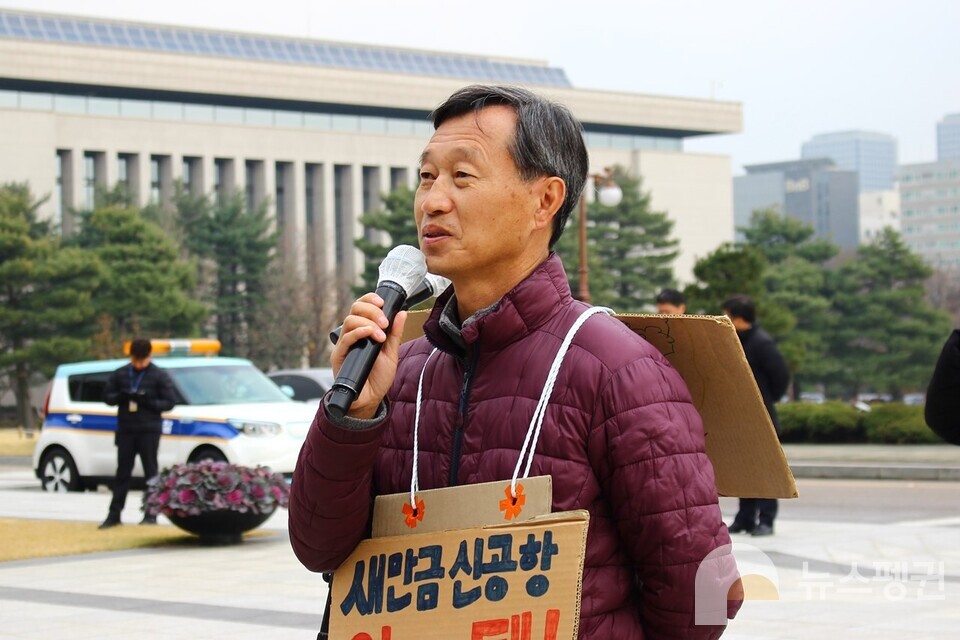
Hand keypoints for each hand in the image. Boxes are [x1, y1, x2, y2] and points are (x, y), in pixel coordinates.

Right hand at [331, 291, 407, 418]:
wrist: (370, 399)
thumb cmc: (378, 377)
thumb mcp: (391, 353)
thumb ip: (395, 333)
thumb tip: (402, 312)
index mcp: (363, 330)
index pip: (361, 306)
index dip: (369, 299)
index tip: (382, 302)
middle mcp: (352, 334)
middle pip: (354, 309)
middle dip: (371, 310)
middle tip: (385, 322)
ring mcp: (344, 344)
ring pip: (349, 320)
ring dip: (368, 322)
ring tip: (381, 334)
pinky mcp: (339, 356)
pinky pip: (345, 338)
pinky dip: (358, 332)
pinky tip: (370, 335)